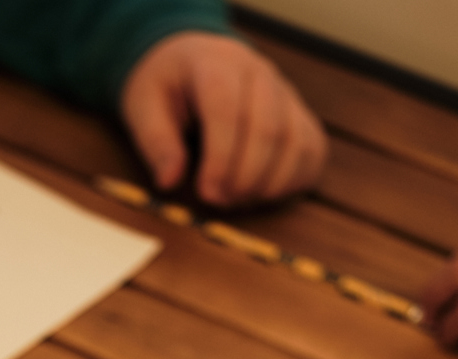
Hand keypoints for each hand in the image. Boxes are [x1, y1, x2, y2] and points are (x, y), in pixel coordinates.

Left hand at [120, 32, 326, 206]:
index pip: (228, 110)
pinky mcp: (299, 114)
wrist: (193, 57)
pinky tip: (266, 194)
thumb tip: (169, 181)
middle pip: (268, 128)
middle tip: (221, 203)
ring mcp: (285, 93)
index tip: (207, 194)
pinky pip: (313, 149)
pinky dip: (295, 179)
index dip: (222, 158)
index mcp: (216, 64)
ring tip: (240, 201)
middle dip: (245, 176)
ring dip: (271, 182)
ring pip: (296, 141)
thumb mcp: (144, 105)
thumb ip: (156, 142)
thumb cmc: (168, 86)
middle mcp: (259, 73)